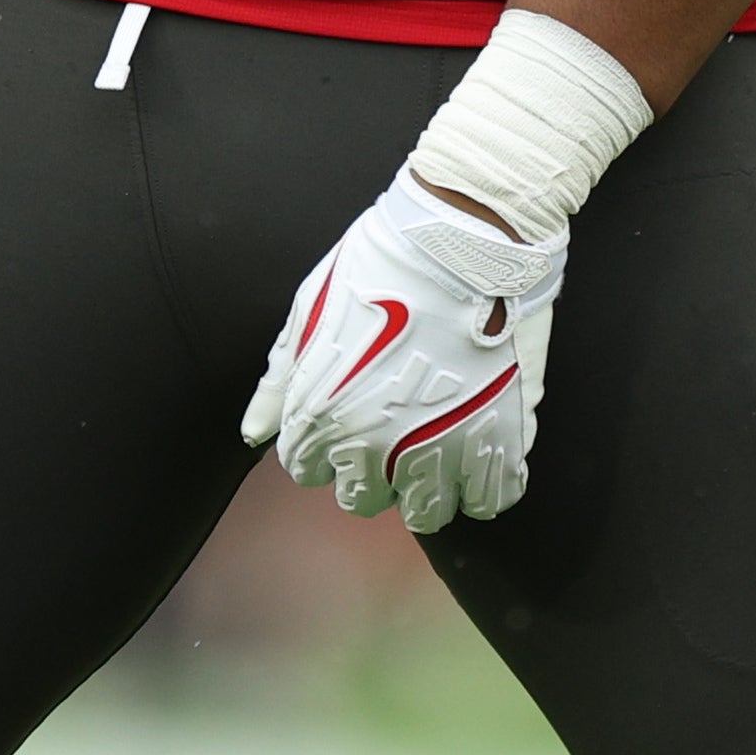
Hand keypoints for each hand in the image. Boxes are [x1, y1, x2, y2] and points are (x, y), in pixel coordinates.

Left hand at [238, 168, 563, 531]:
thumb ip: (281, 380)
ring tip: (436, 440)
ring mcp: (441, 450)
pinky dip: (484, 484)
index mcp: (323, 416)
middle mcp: (377, 447)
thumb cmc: (381, 265)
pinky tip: (479, 448)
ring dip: (426, 485)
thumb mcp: (310, 311)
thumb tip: (256, 431)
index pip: (307, 470)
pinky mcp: (499, 442)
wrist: (464, 240)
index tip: (342, 418)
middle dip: (370, 470)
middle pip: (363, 499)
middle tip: (391, 426)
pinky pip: (490, 501)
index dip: (322, 444)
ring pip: (425, 514)